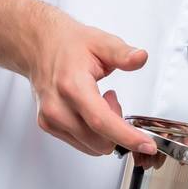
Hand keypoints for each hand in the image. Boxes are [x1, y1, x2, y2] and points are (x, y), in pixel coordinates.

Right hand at [26, 7, 158, 158]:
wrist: (40, 46)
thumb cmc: (68, 45)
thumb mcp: (101, 42)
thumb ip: (122, 53)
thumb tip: (140, 57)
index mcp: (72, 85)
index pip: (101, 121)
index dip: (127, 137)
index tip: (147, 145)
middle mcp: (57, 107)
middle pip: (99, 140)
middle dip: (118, 128)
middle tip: (111, 98)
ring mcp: (50, 119)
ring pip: (92, 146)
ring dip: (105, 131)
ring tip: (99, 101)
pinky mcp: (48, 126)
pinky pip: (82, 144)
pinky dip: (94, 132)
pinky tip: (89, 109)